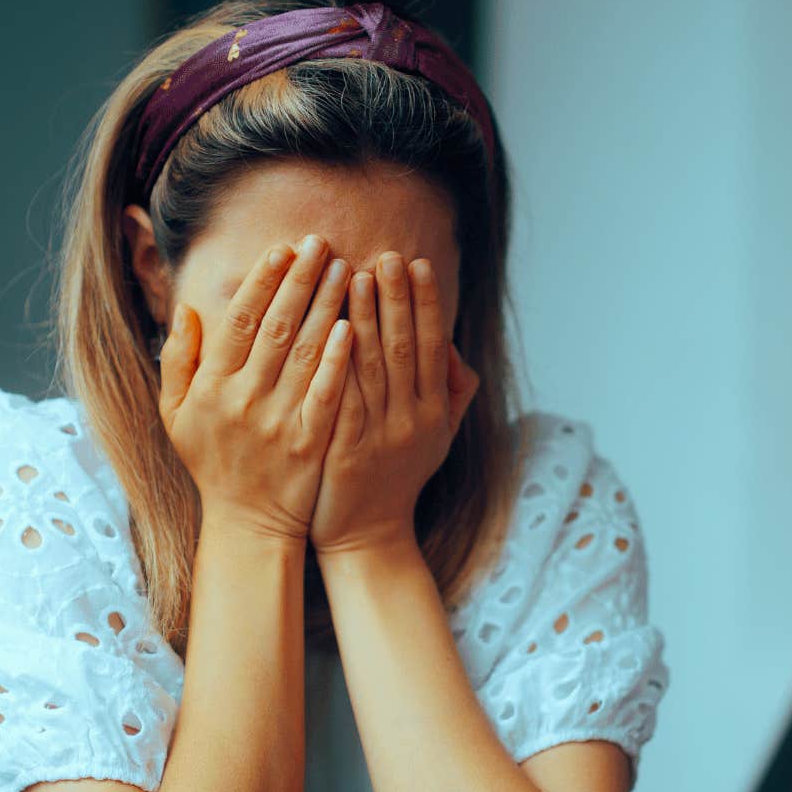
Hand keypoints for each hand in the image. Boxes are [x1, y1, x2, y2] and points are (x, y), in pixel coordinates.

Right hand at [159, 235, 353, 541]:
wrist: (247, 524)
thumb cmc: (212, 463)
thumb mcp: (176, 414)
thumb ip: (178, 361)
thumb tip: (186, 310)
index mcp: (211, 387)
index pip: (240, 321)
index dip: (262, 282)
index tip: (282, 249)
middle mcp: (243, 400)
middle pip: (277, 327)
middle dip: (300, 280)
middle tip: (321, 243)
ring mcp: (278, 422)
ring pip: (306, 353)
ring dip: (326, 306)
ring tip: (345, 269)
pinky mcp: (309, 444)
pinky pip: (326, 394)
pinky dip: (338, 360)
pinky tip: (353, 327)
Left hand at [309, 252, 477, 555]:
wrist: (368, 536)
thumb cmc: (397, 479)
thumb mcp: (436, 439)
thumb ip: (452, 395)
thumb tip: (457, 350)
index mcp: (433, 410)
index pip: (433, 345)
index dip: (427, 303)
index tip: (417, 263)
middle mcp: (412, 418)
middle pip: (406, 347)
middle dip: (397, 298)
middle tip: (387, 255)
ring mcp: (380, 434)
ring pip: (375, 366)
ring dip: (366, 317)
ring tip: (353, 275)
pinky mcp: (346, 449)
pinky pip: (345, 398)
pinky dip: (343, 363)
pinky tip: (335, 331)